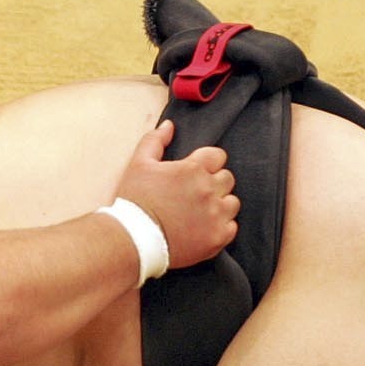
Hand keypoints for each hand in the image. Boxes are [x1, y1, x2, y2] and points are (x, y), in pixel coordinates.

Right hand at [115, 121, 239, 269]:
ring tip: (200, 213)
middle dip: (213, 184)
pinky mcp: (217, 237)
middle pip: (227, 179)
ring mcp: (215, 215)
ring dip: (220, 205)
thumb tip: (169, 126)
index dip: (207, 164)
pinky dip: (221, 227)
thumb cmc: (134, 201)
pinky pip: (231, 227)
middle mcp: (209, 189)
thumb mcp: (138, 165)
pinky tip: (203, 229)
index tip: (194, 175)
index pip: (218, 156)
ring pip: (232, 203)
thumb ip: (154, 141)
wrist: (132, 240)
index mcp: (193, 169)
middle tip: (194, 196)